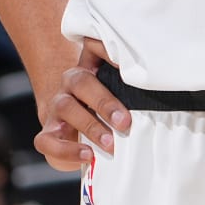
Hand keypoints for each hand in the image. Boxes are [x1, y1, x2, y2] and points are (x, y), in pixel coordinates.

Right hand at [34, 39, 129, 171]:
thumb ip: (129, 87)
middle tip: (125, 121)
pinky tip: (87, 155)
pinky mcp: (48, 134)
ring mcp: (56, 108)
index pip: (93, 49)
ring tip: (110, 143)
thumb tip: (156, 87)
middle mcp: (70, 84)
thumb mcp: (116, 93)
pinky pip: (48, 141)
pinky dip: (67, 150)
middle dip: (104, 102)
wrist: (70, 129)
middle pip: (81, 82)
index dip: (106, 51)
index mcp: (88, 68)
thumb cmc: (101, 109)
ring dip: (90, 126)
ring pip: (66, 108)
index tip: (125, 64)